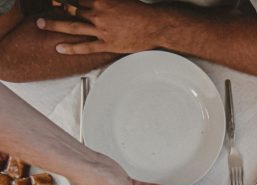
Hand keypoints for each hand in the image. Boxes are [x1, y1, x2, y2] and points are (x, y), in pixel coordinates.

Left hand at [36, 0, 160, 54]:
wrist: (155, 26)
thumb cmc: (140, 12)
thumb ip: (106, 0)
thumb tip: (95, 1)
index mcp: (101, 0)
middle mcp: (98, 14)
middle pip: (70, 9)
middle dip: (55, 7)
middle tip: (44, 7)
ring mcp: (101, 30)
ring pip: (72, 27)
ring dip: (54, 25)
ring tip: (41, 24)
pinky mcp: (107, 44)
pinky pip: (86, 47)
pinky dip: (71, 48)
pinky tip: (60, 48)